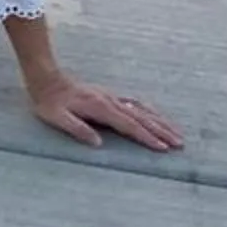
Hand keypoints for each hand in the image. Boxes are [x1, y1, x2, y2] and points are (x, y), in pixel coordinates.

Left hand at [29, 75, 183, 152]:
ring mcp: (112, 97)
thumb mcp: (57, 118)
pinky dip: (150, 111)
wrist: (46, 79)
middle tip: (180, 143)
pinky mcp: (110, 96)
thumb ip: (78, 129)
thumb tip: (98, 143)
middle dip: (162, 131)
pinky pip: (136, 103)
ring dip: (160, 121)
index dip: (146, 137)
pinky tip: (157, 116)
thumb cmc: (49, 102)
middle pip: (141, 117)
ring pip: (142, 109)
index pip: (129, 125)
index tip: (163, 148)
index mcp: (100, 108)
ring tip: (177, 132)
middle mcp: (110, 101)